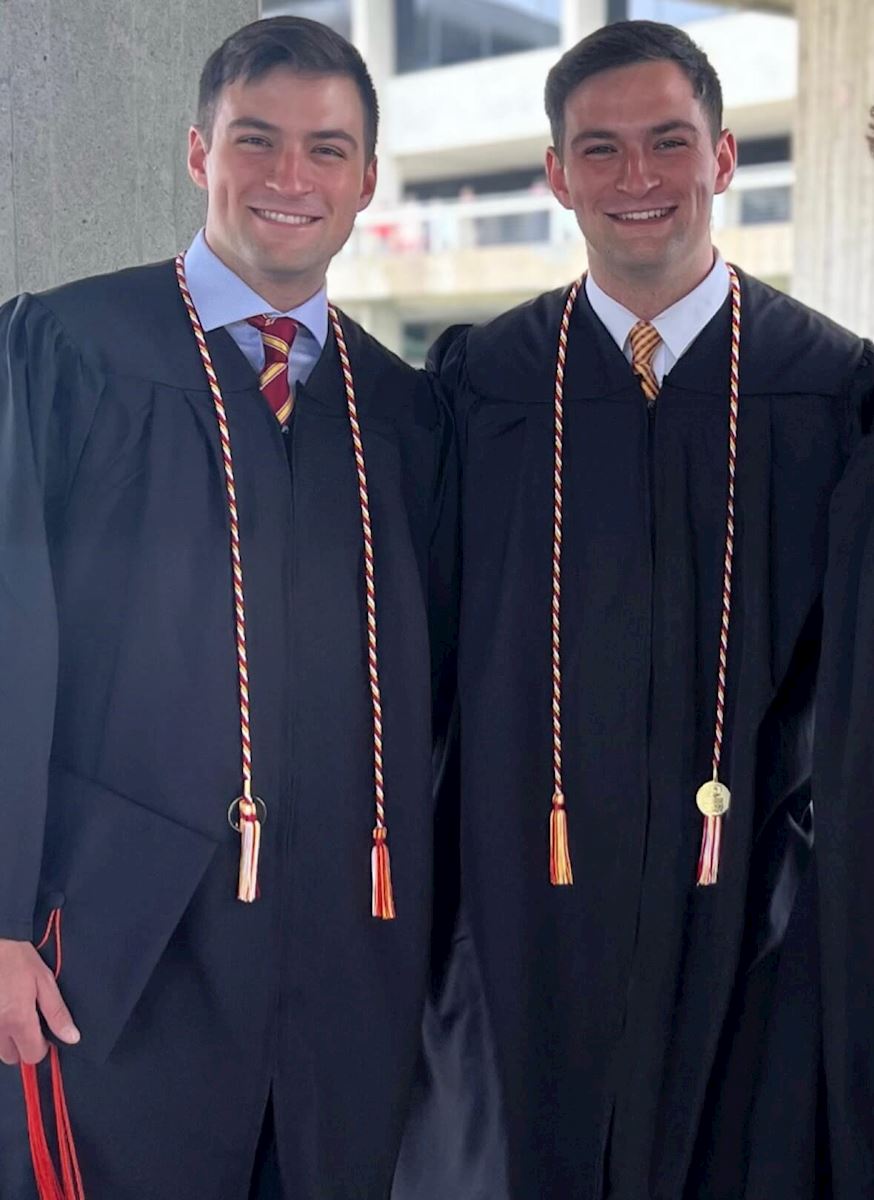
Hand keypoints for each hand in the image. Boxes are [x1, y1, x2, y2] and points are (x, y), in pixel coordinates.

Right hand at [0, 938, 79, 1064]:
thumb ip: (57, 1012)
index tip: (44, 1032)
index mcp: (18, 1019)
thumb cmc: (15, 959)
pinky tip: (2, 1010)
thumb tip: (71, 1037)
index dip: (42, 1046)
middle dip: (23, 1044)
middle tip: (27, 1020)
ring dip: (7, 1039)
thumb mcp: (43, 980)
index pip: (32, 1056)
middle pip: (13, 1057)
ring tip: (12, 1012)